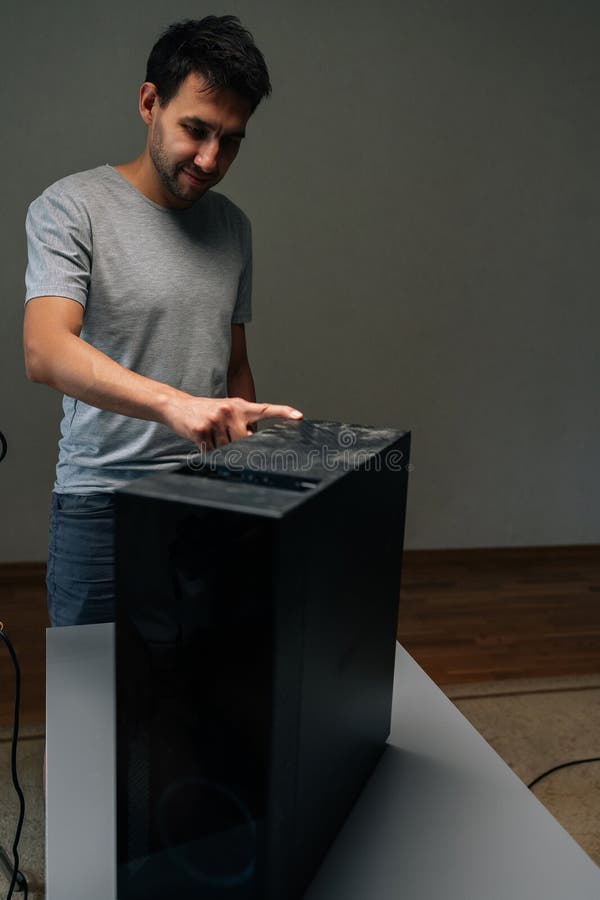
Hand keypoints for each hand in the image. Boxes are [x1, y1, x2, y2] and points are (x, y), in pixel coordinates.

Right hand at [164, 395, 302, 449]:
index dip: (283, 413)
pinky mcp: (202, 430)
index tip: (299, 417)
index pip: (265, 409)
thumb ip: (242, 423)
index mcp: (240, 406)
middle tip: (224, 436)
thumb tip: (254, 443)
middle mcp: (230, 411)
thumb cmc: (206, 411)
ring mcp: (216, 420)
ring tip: (210, 434)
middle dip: (237, 444)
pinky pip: (212, 451)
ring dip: (220, 448)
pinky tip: (201, 439)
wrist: (177, 405)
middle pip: (246, 441)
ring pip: (228, 449)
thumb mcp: (227, 410)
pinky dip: (208, 450)